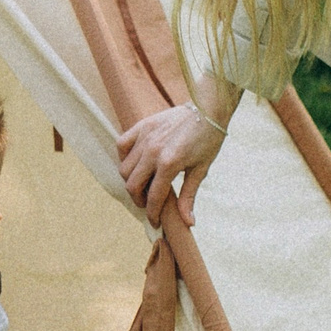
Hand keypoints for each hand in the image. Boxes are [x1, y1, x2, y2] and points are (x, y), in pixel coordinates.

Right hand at [117, 103, 226, 226]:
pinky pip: (122, 144)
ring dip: (131, 181)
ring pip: (125, 168)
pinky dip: (124, 157)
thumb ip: (189, 196)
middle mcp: (152, 150)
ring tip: (143, 185)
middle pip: (132, 185)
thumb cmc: (208, 139)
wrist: (208, 109)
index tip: (155, 222)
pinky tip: (135, 163)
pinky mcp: (142, 125)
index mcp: (169, 163)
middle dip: (139, 200)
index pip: (153, 196)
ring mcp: (145, 137)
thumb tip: (188, 222)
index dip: (152, 213)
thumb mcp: (201, 170)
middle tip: (148, 204)